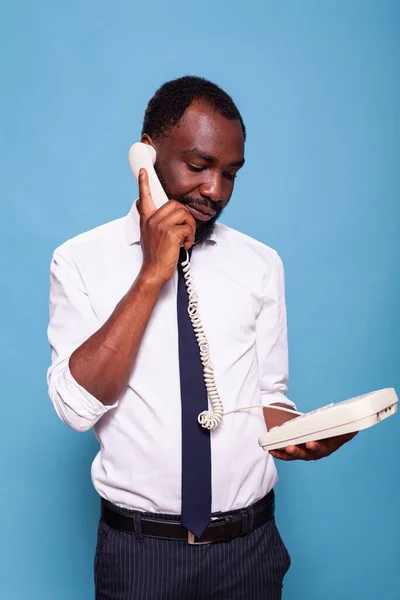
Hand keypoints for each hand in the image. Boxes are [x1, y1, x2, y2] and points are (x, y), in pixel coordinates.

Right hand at [138, 168, 195, 285]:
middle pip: (175, 203)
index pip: (144, 197)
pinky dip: (190, 236)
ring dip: (190, 226)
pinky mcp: (171, 234)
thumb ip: (153, 222)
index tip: (144, 171)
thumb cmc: (154, 255)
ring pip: (184, 213)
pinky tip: (185, 244)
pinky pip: (187, 227)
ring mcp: (161, 226)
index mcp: (147, 219)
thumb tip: (165, 215)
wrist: (153, 271)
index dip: (144, 183)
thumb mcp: (148, 235)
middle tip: (184, 228)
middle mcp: (152, 220)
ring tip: (185, 237)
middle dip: (185, 215)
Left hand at [269, 431, 357, 460]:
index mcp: (326, 448)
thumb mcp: (339, 431)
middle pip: (306, 454)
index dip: (316, 447)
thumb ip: (345, 431)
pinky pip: (285, 454)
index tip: (311, 443)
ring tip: (279, 448)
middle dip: (298, 451)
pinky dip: (279, 453)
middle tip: (292, 447)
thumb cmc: (330, 432)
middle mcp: (314, 452)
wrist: (320, 430)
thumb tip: (355, 429)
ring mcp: (303, 452)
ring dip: (286, 453)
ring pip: (295, 455)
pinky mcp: (293, 451)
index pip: (322, 449)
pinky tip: (271, 450)